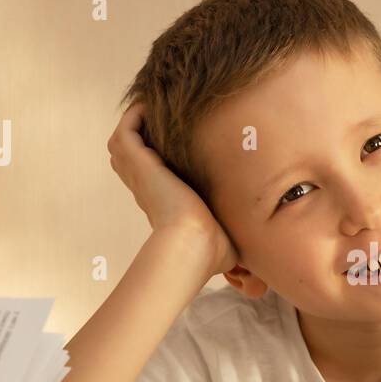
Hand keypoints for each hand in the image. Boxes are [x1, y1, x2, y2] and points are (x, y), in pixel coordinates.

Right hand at [108, 102, 237, 275]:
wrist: (194, 244)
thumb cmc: (211, 250)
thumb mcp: (226, 242)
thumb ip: (237, 244)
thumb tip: (256, 277)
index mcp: (164, 201)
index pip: (155, 174)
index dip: (163, 157)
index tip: (184, 141)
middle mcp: (147, 186)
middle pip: (133, 154)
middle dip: (145, 134)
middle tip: (166, 115)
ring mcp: (139, 174)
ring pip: (124, 140)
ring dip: (137, 121)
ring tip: (158, 104)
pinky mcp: (137, 161)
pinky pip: (126, 129)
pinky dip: (135, 114)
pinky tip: (156, 104)